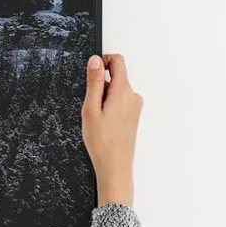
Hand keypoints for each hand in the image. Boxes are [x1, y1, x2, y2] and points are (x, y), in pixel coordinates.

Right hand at [82, 54, 142, 206]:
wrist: (115, 166)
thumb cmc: (102, 141)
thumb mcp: (91, 108)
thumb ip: (94, 82)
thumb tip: (95, 60)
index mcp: (123, 91)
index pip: (118, 61)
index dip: (102, 61)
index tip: (91, 73)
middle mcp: (133, 96)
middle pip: (116, 76)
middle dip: (100, 84)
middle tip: (91, 105)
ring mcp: (135, 106)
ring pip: (116, 89)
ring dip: (104, 97)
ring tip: (97, 117)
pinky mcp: (133, 115)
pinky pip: (120, 100)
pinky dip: (110, 105)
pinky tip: (104, 123)